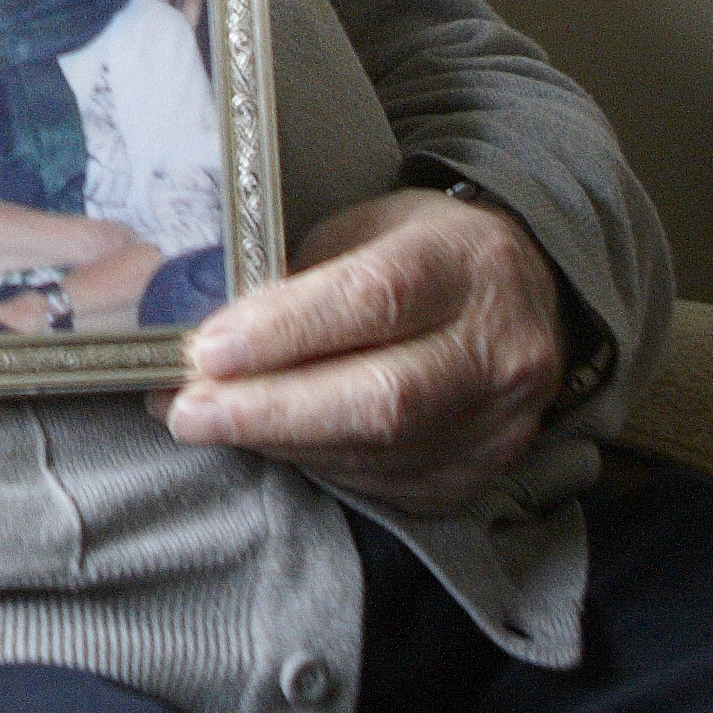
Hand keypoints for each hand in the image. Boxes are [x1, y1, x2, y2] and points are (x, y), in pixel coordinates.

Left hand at [159, 184, 567, 514]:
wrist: (525, 300)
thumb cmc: (427, 254)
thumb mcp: (368, 230)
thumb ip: (301, 278)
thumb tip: (210, 339)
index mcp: (467, 266)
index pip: (373, 301)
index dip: (284, 332)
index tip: (206, 351)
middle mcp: (498, 350)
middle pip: (380, 398)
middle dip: (268, 410)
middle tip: (187, 410)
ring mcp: (498, 423)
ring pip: (374, 451)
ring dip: (278, 441)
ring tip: (211, 421)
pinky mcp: (481, 474)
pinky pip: (382, 483)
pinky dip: (315, 462)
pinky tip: (273, 440)